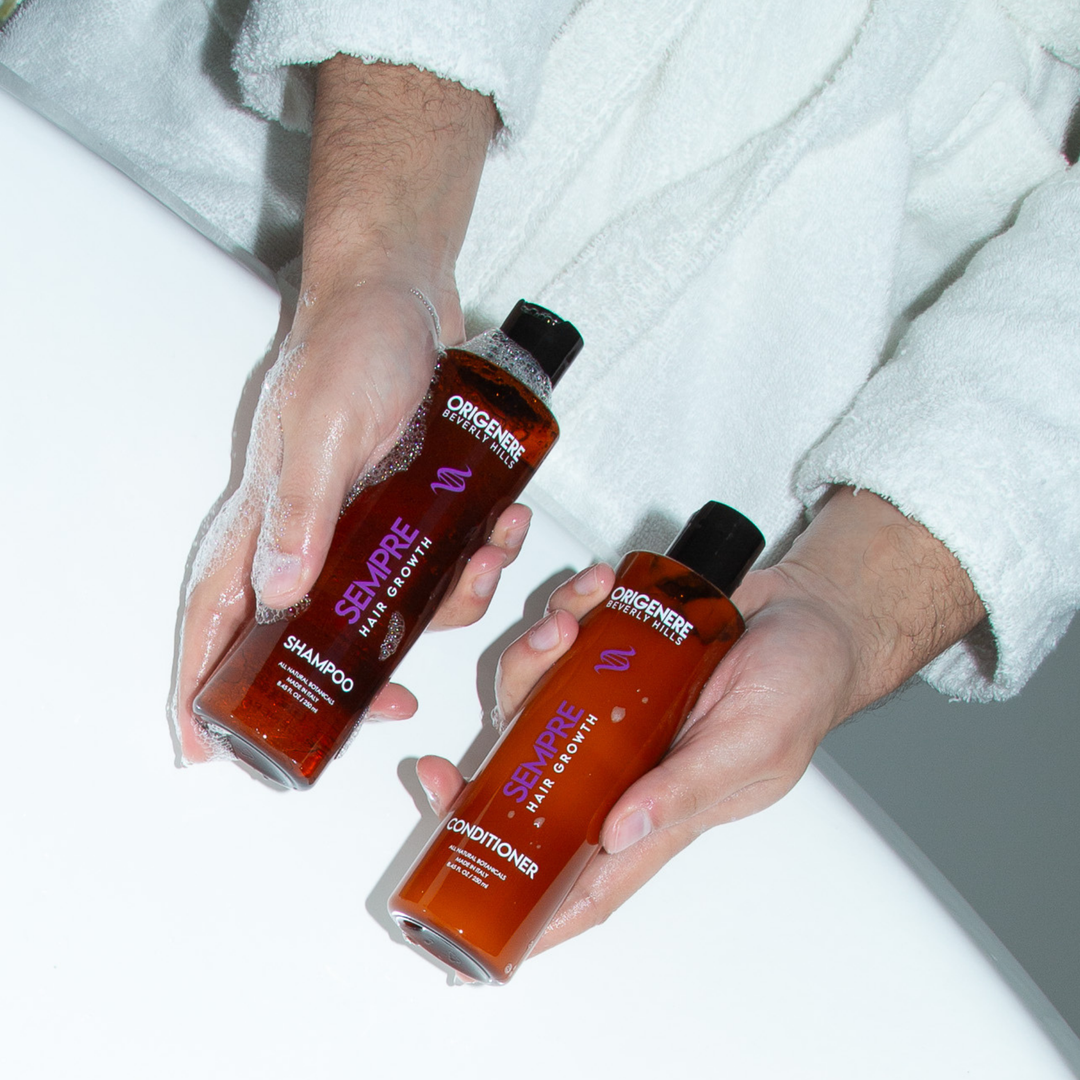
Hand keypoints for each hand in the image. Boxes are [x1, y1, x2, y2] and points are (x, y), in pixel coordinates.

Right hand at [172, 58, 499, 761]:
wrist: (405, 290)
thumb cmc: (353, 343)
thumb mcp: (326, 425)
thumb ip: (304, 510)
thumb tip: (277, 598)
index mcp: (264, 517)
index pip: (216, 613)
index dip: (201, 683)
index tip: (205, 748)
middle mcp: (305, 531)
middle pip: (303, 637)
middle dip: (353, 676)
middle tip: (396, 704)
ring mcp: (357, 523)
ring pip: (387, 609)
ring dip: (444, 606)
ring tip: (486, 561)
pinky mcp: (404, 508)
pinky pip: (434, 566)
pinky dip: (474, 563)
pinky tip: (504, 528)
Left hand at [416, 488, 986, 953]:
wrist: (812, 611)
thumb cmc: (801, 685)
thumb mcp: (752, 743)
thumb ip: (688, 789)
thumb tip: (619, 835)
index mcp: (664, 810)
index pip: (589, 883)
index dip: (533, 916)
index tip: (473, 934)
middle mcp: (626, 766)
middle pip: (535, 788)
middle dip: (479, 782)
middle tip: (436, 772)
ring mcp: (613, 711)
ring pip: (535, 706)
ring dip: (532, 664)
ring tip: (563, 625)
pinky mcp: (612, 659)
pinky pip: (563, 645)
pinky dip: (567, 613)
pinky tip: (594, 589)